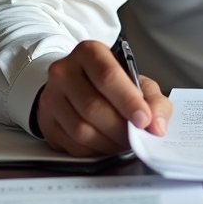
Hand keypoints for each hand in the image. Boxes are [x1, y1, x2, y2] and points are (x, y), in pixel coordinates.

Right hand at [36, 40, 172, 155]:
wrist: (76, 84)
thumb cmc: (110, 83)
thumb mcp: (137, 82)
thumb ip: (153, 100)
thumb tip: (156, 126)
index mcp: (89, 52)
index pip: (107, 77)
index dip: (128, 101)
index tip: (144, 120)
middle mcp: (64, 71)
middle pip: (93, 107)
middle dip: (120, 128)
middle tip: (136, 137)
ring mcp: (51, 97)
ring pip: (81, 129)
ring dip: (108, 142)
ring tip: (123, 141)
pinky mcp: (46, 121)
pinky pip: (71, 144)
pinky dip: (94, 150)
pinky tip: (105, 144)